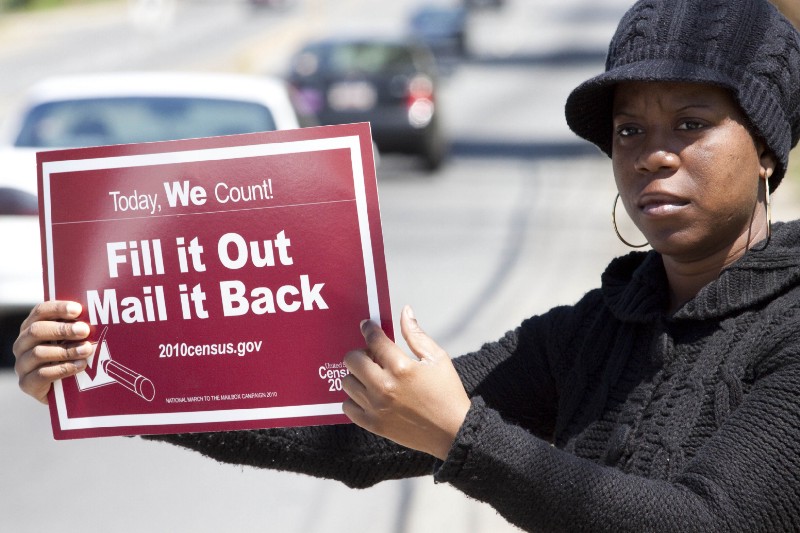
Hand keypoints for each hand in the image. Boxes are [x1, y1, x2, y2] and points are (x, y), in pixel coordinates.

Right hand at [13, 301, 92, 403]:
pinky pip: (41, 374)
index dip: (58, 308)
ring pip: (38, 353)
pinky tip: (80, 366)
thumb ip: (78, 327)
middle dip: (62, 329)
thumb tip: (98, 317)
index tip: (78, 310)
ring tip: (87, 350)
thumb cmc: (72, 357)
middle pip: (36, 330)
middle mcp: (23, 344)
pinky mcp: (27, 383)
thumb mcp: (74, 339)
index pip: (40, 311)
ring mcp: (22, 364)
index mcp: (32, 326)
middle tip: (84, 331)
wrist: (66, 390)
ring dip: (66, 351)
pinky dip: (63, 369)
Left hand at [342, 305, 470, 459]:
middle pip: (352, 359)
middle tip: (373, 356)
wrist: (452, 432)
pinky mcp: (373, 424)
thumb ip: (416, 335)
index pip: (373, 340)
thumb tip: (405, 312)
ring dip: (357, 375)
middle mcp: (384, 386)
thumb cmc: (447, 392)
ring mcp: (376, 407)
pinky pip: (348, 406)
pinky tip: (368, 395)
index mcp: (401, 367)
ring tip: (372, 377)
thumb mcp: (437, 358)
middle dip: (361, 353)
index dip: (368, 329)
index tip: (367, 326)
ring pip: (347, 382)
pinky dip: (354, 399)